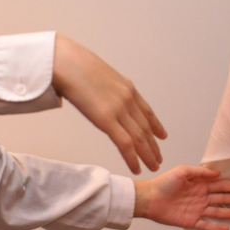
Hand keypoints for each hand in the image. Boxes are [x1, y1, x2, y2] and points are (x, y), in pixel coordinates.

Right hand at [51, 34, 166, 174]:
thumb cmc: (75, 65)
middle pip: (145, 127)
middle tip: (159, 158)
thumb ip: (105, 88)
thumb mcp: (100, 74)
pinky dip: (133, 158)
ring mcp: (119, 109)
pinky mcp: (107, 119)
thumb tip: (99, 94)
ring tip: (154, 166)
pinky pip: (125, 143)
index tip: (162, 135)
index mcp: (127, 87)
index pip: (146, 111)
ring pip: (140, 138)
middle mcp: (128, 99)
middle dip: (153, 145)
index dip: (156, 125)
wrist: (67, 62)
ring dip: (148, 154)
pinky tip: (137, 167)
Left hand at [134, 165, 229, 229]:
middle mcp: (201, 197)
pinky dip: (216, 227)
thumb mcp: (183, 171)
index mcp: (200, 185)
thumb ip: (200, 172)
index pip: (221, 185)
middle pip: (223, 198)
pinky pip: (206, 225)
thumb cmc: (164, 182)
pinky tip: (227, 228)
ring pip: (218, 211)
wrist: (149, 198)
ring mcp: (197, 210)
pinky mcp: (190, 222)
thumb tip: (218, 173)